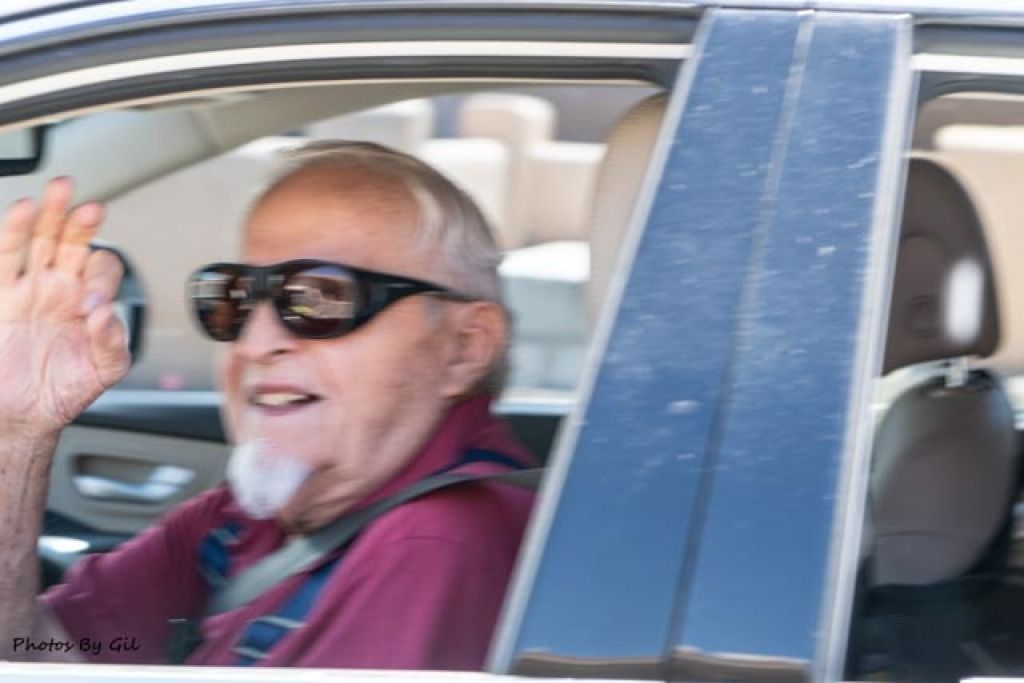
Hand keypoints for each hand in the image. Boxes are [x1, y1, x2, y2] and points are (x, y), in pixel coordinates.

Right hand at [0, 177, 128, 435]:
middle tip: (91, 206)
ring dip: (49, 214)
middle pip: (72, 242)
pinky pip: (5, 259)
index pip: (101, 269)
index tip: (91, 303)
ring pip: (39, 240)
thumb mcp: (104, 370)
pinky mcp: (1, 295)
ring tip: (60, 190)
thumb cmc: (65, 389)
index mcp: (89, 301)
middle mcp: (60, 288)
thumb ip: (113, 343)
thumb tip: (106, 315)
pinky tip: (23, 211)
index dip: (100, 277)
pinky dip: (12, 233)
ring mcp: (29, 288)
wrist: (24, 414)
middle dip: (80, 222)